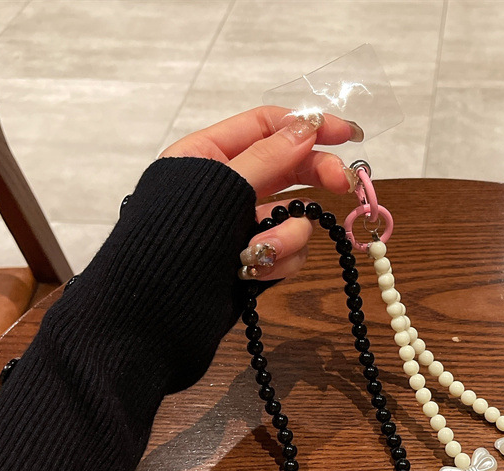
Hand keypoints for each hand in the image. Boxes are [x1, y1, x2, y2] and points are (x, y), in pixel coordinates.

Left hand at [160, 106, 362, 280]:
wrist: (156, 312)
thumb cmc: (176, 240)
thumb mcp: (222, 188)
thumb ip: (268, 157)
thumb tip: (308, 127)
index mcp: (209, 154)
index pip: (266, 126)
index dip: (308, 126)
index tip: (347, 134)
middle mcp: (229, 186)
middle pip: (289, 169)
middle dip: (314, 178)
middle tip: (342, 185)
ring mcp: (244, 225)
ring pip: (294, 217)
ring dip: (287, 236)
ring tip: (260, 253)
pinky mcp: (256, 259)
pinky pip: (289, 251)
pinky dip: (278, 262)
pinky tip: (254, 273)